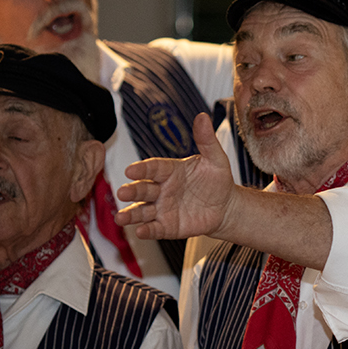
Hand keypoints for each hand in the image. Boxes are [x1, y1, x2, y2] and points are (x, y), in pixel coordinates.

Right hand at [116, 112, 236, 239]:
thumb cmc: (217, 180)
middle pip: (143, 189)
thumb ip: (206, 140)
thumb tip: (202, 116)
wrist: (226, 206)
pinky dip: (147, 230)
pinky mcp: (167, 226)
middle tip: (122, 192)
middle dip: (132, 191)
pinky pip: (155, 228)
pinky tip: (141, 231)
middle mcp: (161, 189)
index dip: (142, 169)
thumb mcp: (216, 159)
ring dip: (131, 214)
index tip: (131, 170)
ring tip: (121, 218)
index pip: (153, 168)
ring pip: (143, 210)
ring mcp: (162, 208)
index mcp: (170, 170)